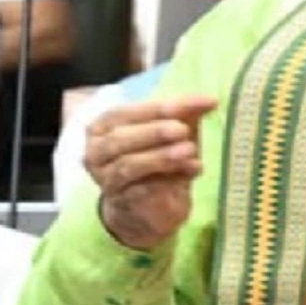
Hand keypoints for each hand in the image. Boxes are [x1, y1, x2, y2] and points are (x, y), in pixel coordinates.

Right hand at [84, 96, 216, 249]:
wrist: (153, 203)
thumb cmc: (159, 157)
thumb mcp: (173, 130)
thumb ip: (185, 113)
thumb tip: (208, 101)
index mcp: (103, 126)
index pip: (126, 111)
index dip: (161, 107)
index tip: (199, 102)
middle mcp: (97, 152)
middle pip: (120, 138)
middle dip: (154, 131)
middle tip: (183, 129)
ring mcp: (107, 179)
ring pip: (129, 165)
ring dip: (161, 156)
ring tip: (190, 150)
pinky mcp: (123, 202)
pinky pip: (143, 189)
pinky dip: (170, 178)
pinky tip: (193, 170)